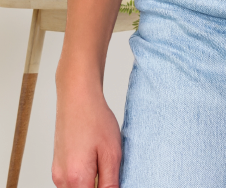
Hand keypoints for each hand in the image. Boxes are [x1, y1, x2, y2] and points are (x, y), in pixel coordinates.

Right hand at [52, 72, 121, 187]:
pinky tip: (95, 159)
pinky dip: (85, 176)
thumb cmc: (95, 121)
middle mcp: (62, 180)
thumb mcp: (112, 153)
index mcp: (76, 179)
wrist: (77, 100)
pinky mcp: (58, 167)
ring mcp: (58, 174)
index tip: (113, 181)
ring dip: (92, 182)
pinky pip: (72, 181)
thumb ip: (110, 182)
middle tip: (110, 171)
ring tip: (103, 162)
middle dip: (98, 186)